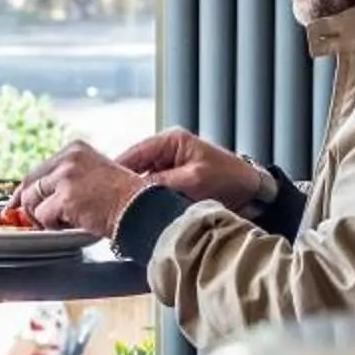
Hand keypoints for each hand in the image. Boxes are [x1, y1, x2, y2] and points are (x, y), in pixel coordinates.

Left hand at [17, 141, 149, 239]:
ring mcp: (66, 176)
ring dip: (42, 218)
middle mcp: (68, 158)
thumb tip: (40, 194)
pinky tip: (71, 225)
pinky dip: (53, 227)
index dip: (27, 190)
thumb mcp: (94, 174)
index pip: (39, 170)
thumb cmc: (122, 198)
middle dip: (27, 205)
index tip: (19, 203)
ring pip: (32, 201)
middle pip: (30, 183)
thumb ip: (68, 178)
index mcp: (74, 149)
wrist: (140, 209)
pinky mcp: (66, 197)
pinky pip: (43, 216)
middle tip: (33, 221)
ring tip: (64, 222)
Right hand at [113, 127, 265, 207]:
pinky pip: (152, 193)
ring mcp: (168, 168)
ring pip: (141, 183)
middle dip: (122, 185)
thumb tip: (135, 193)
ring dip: (135, 196)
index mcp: (170, 140)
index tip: (101, 186)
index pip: (133, 153)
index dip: (115, 170)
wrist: (252, 191)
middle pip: (133, 168)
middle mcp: (166, 152)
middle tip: (107, 202)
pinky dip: (146, 203)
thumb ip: (162, 184)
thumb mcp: (194, 180)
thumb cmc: (229, 178)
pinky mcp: (173, 184)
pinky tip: (138, 214)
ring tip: (121, 210)